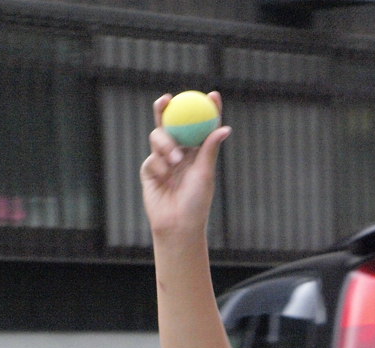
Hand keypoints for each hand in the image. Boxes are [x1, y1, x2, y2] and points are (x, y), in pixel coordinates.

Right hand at [140, 92, 230, 237]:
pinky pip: (152, 158)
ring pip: (159, 136)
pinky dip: (159, 164)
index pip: (201, 125)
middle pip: (173, 123)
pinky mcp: (149, 169)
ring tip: (175, 160)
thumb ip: (209, 149)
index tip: (213, 95)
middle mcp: (181, 152)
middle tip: (169, 99)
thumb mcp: (205, 173)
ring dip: (166, 144)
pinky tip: (164, 177)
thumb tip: (224, 127)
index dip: (206, 109)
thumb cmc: (196, 202)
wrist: (177, 224)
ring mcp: (163, 160)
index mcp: (198, 152)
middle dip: (168, 107)